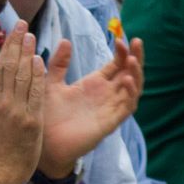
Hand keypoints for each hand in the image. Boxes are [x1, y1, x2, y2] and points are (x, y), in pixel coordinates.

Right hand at [0, 23, 44, 182]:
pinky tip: (40, 61)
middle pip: (10, 67)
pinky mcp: (32, 120)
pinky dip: (37, 76)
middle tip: (23, 25)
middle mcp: (3, 102)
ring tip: (31, 37)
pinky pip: (35, 94)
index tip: (13, 31)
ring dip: (27, 54)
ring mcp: (18, 111)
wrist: (3, 169)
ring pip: (22, 77)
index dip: (7, 46)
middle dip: (17, 44)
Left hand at [39, 37, 143, 174]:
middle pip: (129, 73)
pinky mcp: (110, 122)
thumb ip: (59, 63)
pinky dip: (130, 93)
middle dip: (136, 57)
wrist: (45, 144)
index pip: (116, 65)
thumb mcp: (51, 84)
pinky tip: (128, 80)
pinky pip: (126, 107)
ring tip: (133, 59)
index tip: (120, 39)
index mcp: (94, 84)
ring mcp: (110, 108)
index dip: (122, 52)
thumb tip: (65, 40)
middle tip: (138, 41)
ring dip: (136, 74)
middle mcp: (106, 95)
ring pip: (132, 89)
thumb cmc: (48, 116)